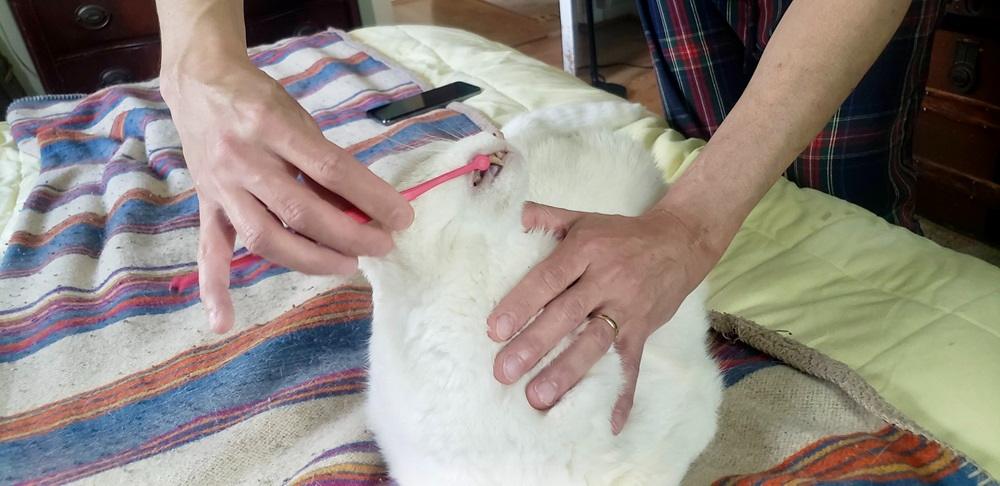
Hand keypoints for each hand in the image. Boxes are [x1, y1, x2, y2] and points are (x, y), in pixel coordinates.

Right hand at [161, 57, 412, 332]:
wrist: (200, 83)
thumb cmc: (260, 100)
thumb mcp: (299, 117)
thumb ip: (326, 161)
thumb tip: (365, 207)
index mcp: (273, 127)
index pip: (332, 170)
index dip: (371, 198)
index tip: (402, 217)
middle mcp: (243, 159)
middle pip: (302, 210)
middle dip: (349, 235)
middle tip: (382, 246)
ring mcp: (221, 187)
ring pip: (265, 236)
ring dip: (309, 259)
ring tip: (346, 265)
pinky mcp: (206, 205)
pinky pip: (209, 250)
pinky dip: (216, 288)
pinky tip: (224, 321)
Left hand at [487, 202, 717, 432]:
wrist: (680, 243)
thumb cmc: (621, 235)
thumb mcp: (584, 219)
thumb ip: (547, 218)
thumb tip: (512, 215)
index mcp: (586, 251)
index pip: (549, 278)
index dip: (522, 303)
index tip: (494, 330)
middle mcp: (607, 281)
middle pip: (567, 315)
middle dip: (534, 344)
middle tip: (505, 371)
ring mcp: (627, 310)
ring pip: (594, 343)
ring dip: (567, 371)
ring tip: (539, 396)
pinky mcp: (642, 332)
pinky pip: (632, 366)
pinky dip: (622, 395)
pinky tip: (608, 422)